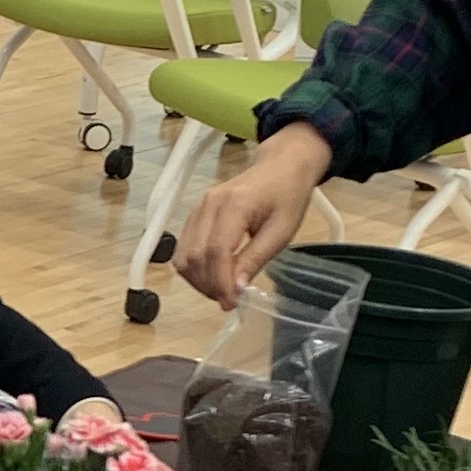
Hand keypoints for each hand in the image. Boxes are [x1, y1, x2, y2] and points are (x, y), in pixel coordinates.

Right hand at [172, 128, 334, 308]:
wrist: (281, 167)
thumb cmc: (287, 196)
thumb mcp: (281, 231)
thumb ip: (256, 259)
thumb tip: (236, 289)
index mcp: (234, 205)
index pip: (216, 251)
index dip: (221, 283)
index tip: (232, 303)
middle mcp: (209, 205)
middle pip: (194, 256)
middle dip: (209, 285)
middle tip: (229, 299)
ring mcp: (198, 208)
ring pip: (183, 255)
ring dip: (199, 280)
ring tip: (221, 290)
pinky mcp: (195, 214)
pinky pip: (183, 248)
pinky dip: (194, 268)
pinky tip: (213, 275)